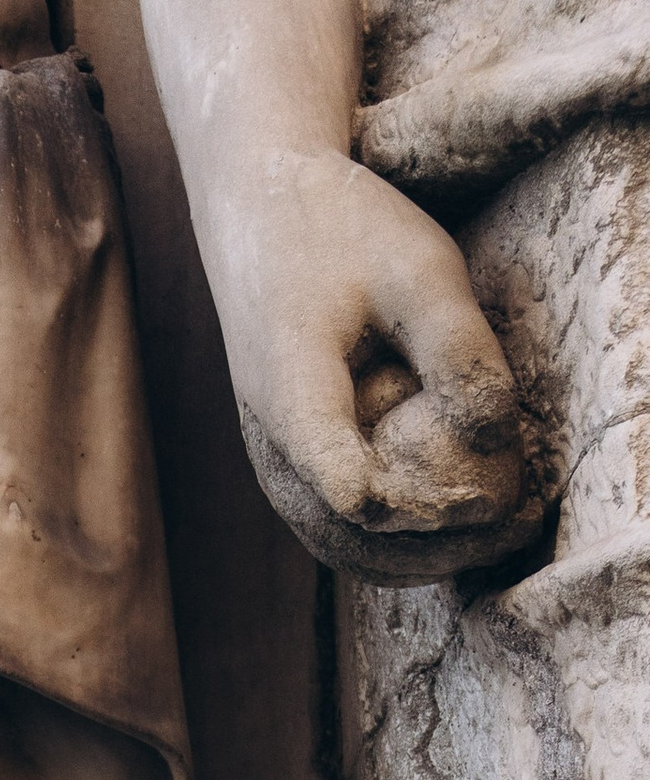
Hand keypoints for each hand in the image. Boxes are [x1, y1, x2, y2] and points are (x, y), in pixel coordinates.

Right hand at [208, 151, 529, 580]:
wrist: (261, 224)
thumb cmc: (344, 234)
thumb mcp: (418, 267)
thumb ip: (459, 348)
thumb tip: (498, 436)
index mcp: (292, 393)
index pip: (345, 485)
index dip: (416, 503)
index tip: (486, 495)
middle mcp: (274, 449)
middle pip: (354, 536)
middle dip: (441, 540)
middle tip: (519, 518)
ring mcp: (279, 470)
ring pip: (347, 551)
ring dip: (425, 554)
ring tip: (502, 532)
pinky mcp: (293, 475)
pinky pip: (342, 537)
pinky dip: (402, 544)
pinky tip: (461, 527)